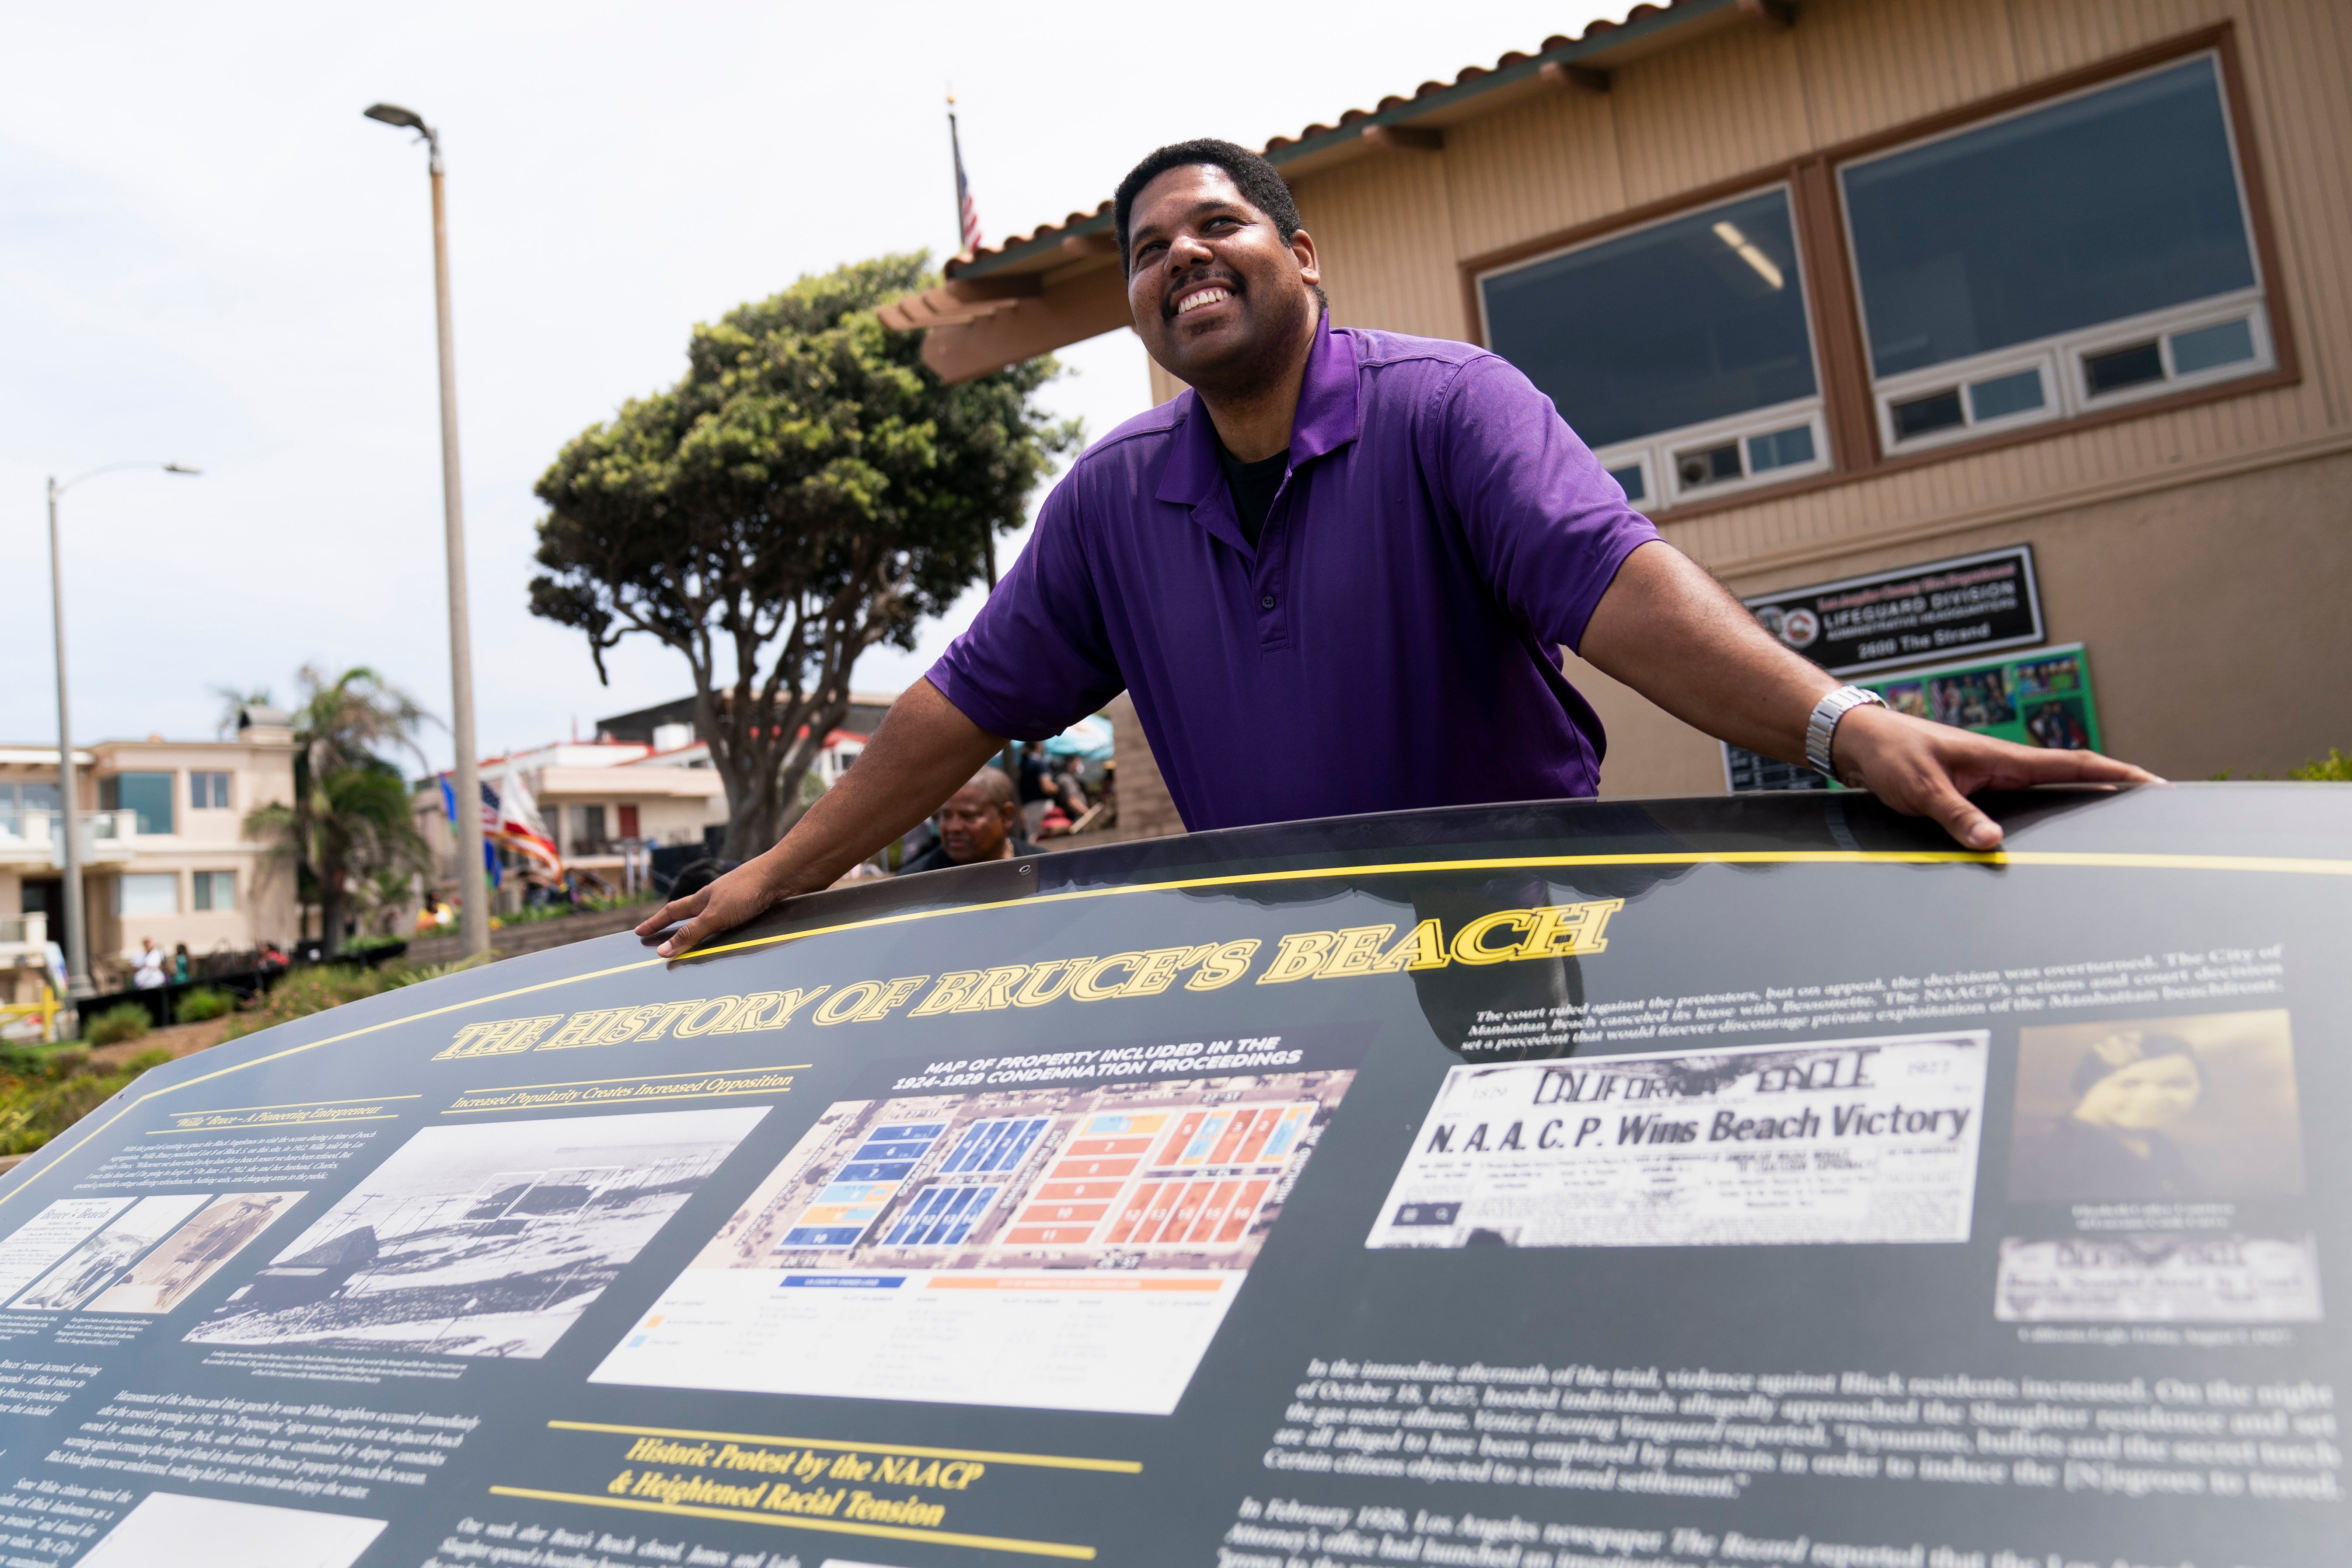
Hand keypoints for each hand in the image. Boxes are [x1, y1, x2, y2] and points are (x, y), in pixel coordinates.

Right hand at [635, 861, 791, 958]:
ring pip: (712, 920)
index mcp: (703, 899)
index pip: (672, 912)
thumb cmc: (748, 890)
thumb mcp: (714, 916)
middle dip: (674, 929)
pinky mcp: (754, 906)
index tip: (639, 931)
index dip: (655, 923)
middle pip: (690, 915)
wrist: (784, 876)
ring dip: (701, 933)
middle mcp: (716, 899)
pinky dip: (725, 934)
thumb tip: (662, 951)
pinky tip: (730, 942)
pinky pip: (733, 924)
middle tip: (659, 940)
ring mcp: (735, 902)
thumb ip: (690, 934)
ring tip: (692, 946)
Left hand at [1830, 705, 2161, 849]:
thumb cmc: (1890, 754)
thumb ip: (1957, 815)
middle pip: (2071, 780)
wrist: (1858, 743)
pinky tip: (2051, 837)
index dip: (2117, 774)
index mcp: (2002, 758)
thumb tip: (1992, 842)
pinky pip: (2018, 805)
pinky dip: (2041, 817)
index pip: (2073, 764)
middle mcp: (2003, 766)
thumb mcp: (1922, 788)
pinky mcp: (1974, 790)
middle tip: (2153, 812)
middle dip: (2112, 793)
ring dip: (2079, 806)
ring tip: (2116, 829)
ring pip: (2046, 795)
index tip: (2155, 784)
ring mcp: (1991, 778)